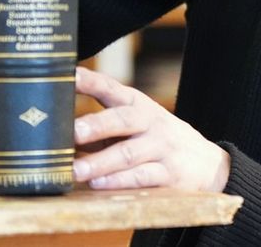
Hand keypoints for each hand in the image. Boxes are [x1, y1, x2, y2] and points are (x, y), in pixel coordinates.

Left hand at [72, 66, 230, 191]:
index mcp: (137, 105)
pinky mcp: (169, 174)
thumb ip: (100, 125)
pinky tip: (99, 185)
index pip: (112, 89)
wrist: (208, 163)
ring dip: (100, 162)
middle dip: (96, 125)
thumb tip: (52, 131)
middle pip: (123, 119)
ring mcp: (161, 147)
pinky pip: (142, 177)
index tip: (68, 76)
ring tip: (75, 170)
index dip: (90, 82)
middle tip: (72, 132)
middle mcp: (150, 122)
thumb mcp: (135, 124)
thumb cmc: (156, 141)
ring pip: (129, 153)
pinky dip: (119, 181)